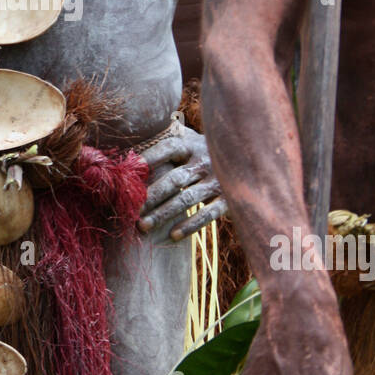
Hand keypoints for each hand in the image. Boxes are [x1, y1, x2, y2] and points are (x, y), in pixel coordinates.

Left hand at [137, 121, 226, 241]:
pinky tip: (173, 235)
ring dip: (164, 214)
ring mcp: (218, 180)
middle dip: (151, 196)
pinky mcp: (229, 199)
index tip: (128, 172)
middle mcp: (205, 161)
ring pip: (187, 199)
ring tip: (143, 226)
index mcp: (192, 144)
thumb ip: (166, 140)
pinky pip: (209, 214)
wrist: (246, 157)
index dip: (149, 158)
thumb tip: (130, 150)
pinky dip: (191, 225)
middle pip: (174, 179)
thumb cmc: (203, 150)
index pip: (168, 148)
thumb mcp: (189, 139)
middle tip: (131, 210)